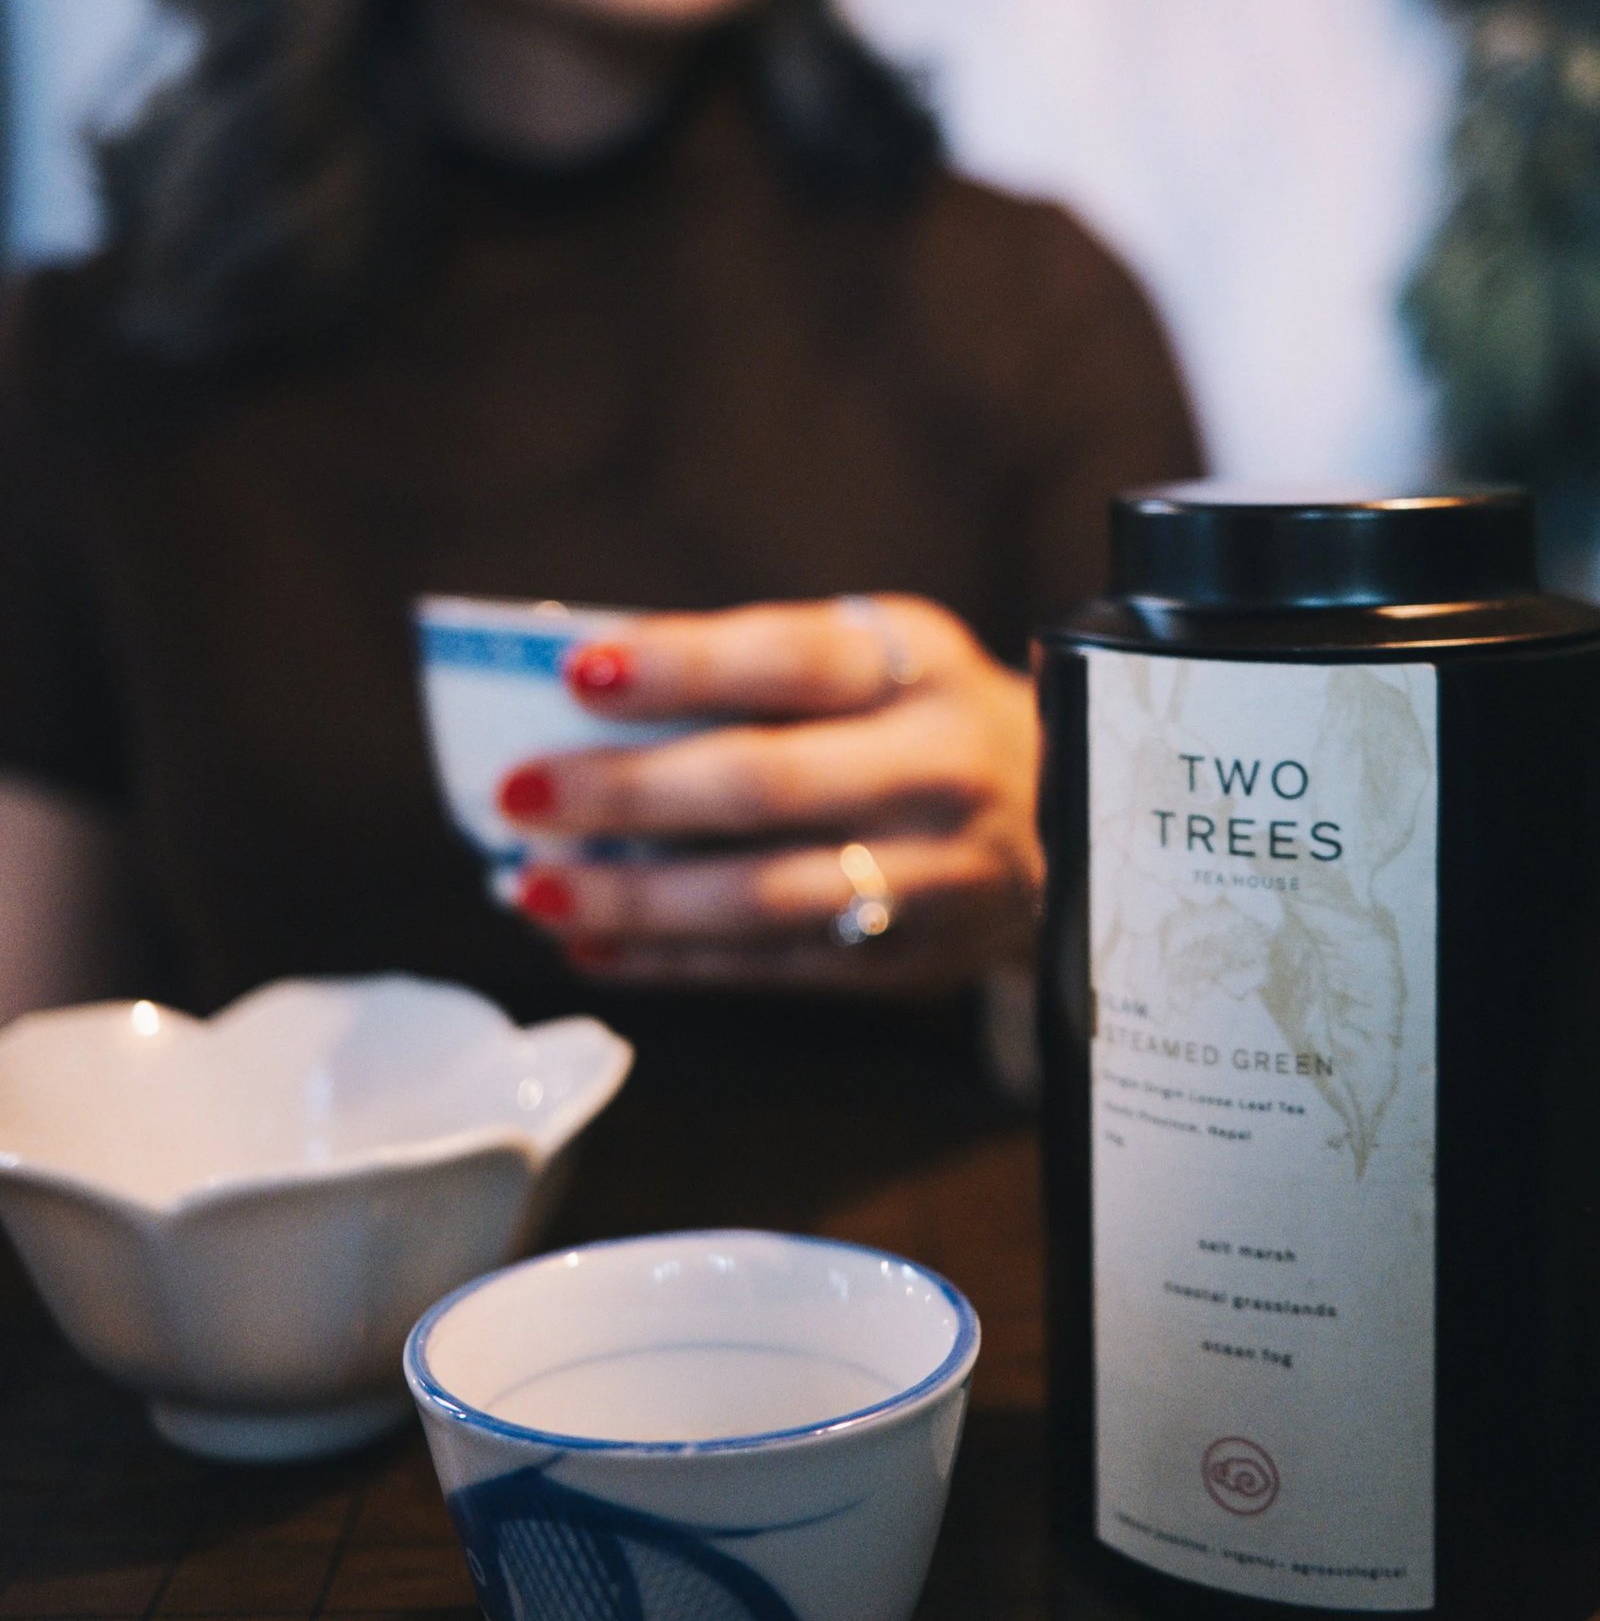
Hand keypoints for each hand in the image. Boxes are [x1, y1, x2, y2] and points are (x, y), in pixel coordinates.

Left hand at [499, 596, 1042, 993]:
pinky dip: (671, 960)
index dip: (680, 664)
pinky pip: (771, 966)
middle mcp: (936, 767)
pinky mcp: (912, 963)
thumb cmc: (918, 718)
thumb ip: (755, 669)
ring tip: (531, 888)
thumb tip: (584, 695)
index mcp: (917, 665)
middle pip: (763, 785)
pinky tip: (592, 942)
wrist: (1080, 819)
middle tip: (517, 793)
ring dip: (633, 897)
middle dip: (626, 791)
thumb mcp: (874, 654)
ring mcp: (932, 876)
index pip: (789, 658)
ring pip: (761, 897)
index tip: (574, 670)